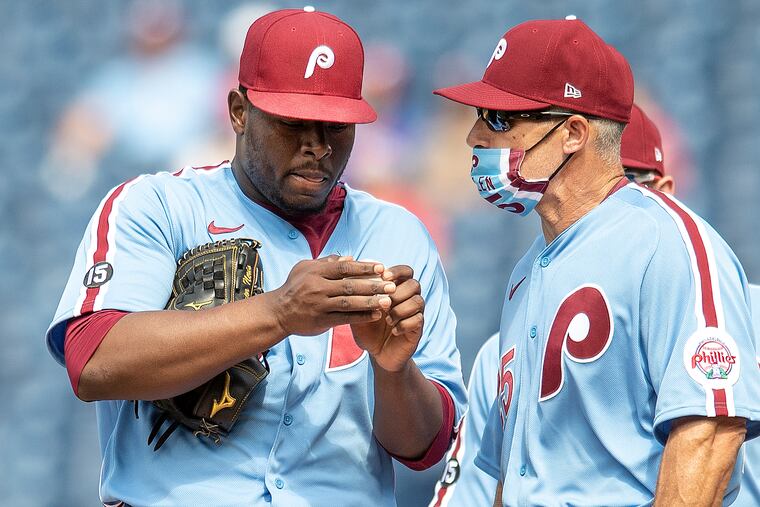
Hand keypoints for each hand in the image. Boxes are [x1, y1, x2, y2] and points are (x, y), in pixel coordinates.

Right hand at [268, 256, 395, 336]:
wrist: (278, 312)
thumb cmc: (295, 287)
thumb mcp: (305, 268)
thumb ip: (327, 262)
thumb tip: (350, 257)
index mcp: (315, 272)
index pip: (344, 268)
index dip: (364, 268)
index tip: (381, 268)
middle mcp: (317, 288)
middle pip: (350, 285)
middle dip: (373, 285)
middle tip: (391, 285)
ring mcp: (319, 305)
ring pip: (349, 303)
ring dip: (370, 302)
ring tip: (388, 301)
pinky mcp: (321, 321)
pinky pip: (345, 319)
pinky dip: (361, 317)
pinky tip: (376, 315)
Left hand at [351, 265, 424, 371]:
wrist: (376, 353)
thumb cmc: (367, 328)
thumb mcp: (357, 311)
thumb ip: (355, 295)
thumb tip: (347, 275)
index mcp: (397, 289)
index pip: (406, 271)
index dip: (397, 271)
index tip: (384, 276)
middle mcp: (409, 299)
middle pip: (414, 284)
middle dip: (398, 292)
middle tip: (385, 302)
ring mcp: (415, 313)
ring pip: (418, 301)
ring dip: (400, 309)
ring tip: (387, 320)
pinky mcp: (417, 328)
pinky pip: (418, 319)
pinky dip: (404, 324)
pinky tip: (394, 330)